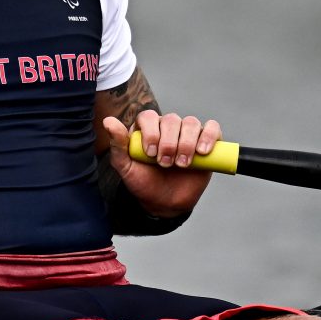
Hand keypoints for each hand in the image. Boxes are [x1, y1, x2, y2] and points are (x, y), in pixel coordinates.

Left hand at [101, 110, 220, 218]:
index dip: (151, 132)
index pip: (149, 116)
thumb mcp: (125, 168)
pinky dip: (209, 136)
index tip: (151, 154)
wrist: (164, 203)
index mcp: (147, 128)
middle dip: (169, 143)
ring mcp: (187, 133)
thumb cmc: (143, 183)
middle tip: (165, 164)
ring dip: (186, 143)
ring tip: (182, 164)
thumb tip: (108, 121)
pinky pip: (212, 128)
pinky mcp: (206, 142)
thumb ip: (118, 145)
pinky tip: (201, 152)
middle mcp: (167, 127)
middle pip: (172, 119)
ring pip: (191, 123)